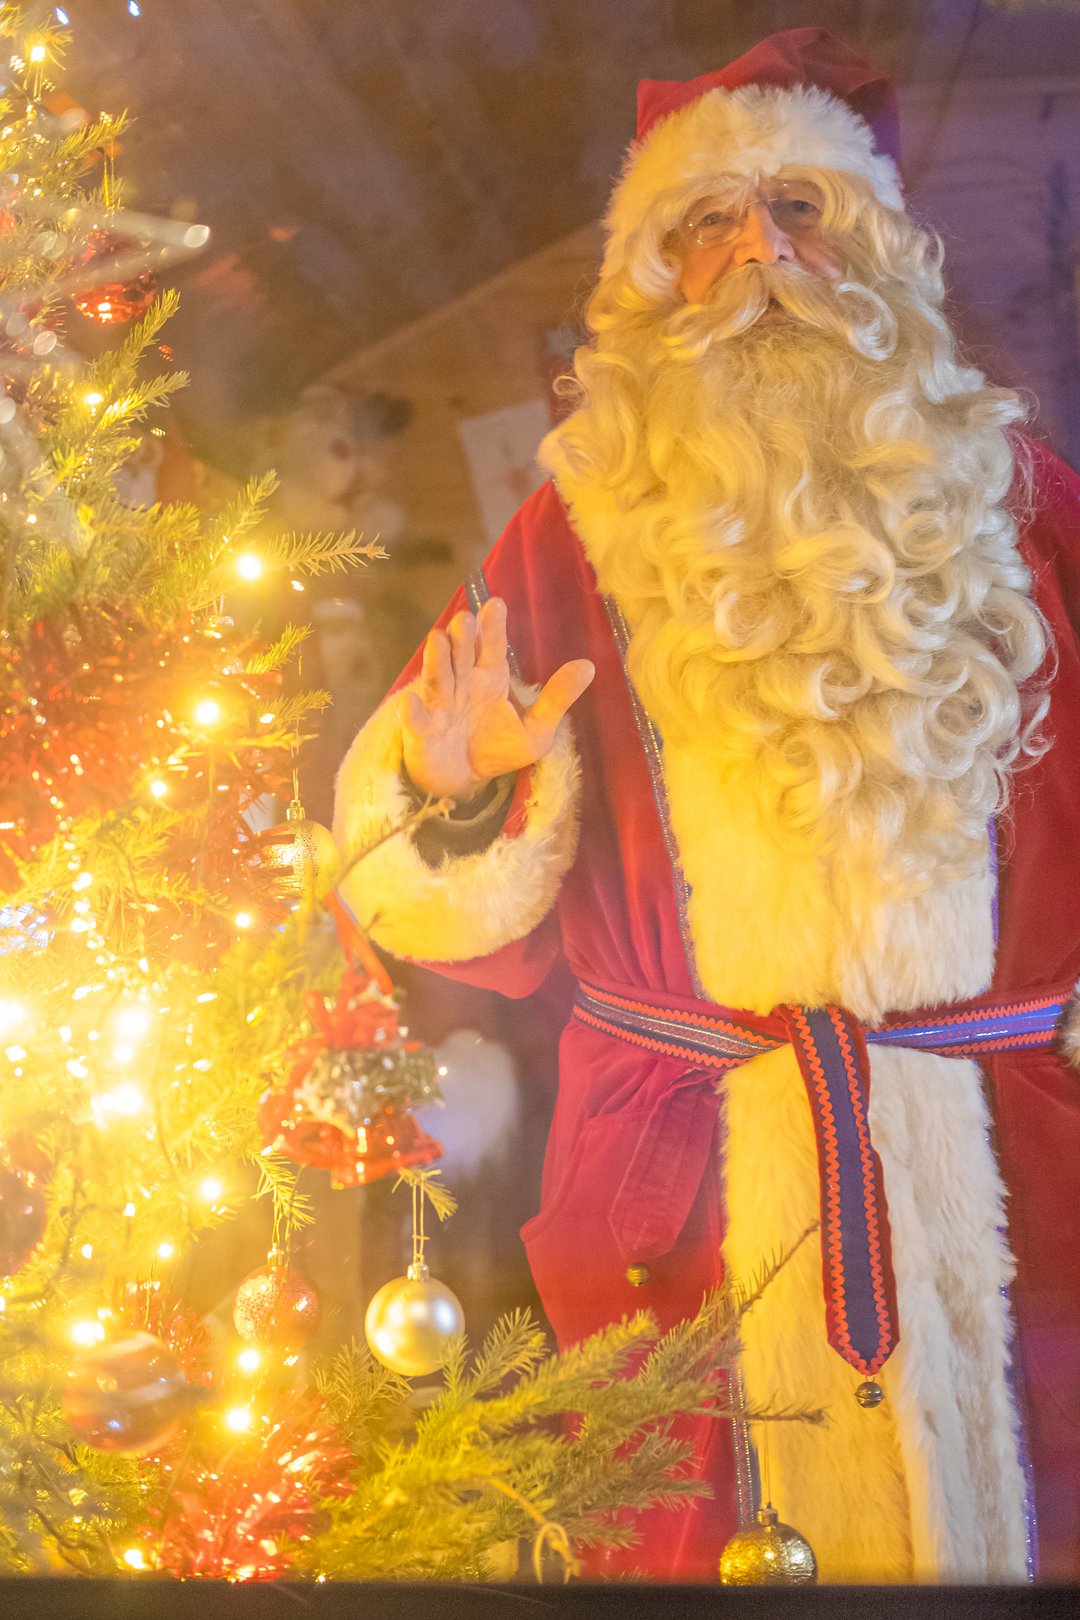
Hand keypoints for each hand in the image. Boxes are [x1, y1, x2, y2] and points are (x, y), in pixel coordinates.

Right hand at [399, 596, 593, 799]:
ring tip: (439, 640)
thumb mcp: (536, 729)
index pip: (492, 646)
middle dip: (462, 636)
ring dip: (437, 659)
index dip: (493, 626)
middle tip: (466, 620)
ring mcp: (440, 704)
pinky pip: (417, 720)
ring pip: (436, 676)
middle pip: (461, 653)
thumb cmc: (499, 747)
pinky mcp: (423, 731)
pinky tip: (412, 704)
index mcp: (491, 678)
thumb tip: (589, 666)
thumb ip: (556, 699)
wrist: (468, 779)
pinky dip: (413, 713)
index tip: (496, 604)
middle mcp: (463, 683)